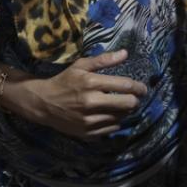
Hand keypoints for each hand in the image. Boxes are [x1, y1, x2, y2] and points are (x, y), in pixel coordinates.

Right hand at [1, 49, 148, 138]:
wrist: (43, 103)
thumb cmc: (64, 81)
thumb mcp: (81, 65)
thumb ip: (104, 60)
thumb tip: (125, 53)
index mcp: (91, 83)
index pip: (125, 86)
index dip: (139, 87)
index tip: (142, 88)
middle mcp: (91, 102)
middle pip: (127, 104)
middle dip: (135, 100)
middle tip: (134, 98)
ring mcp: (89, 120)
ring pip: (121, 117)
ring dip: (125, 111)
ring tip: (120, 106)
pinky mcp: (88, 133)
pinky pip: (112, 128)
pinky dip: (115, 122)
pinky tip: (110, 115)